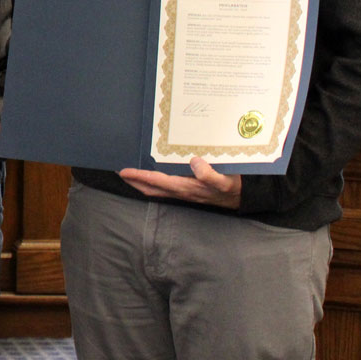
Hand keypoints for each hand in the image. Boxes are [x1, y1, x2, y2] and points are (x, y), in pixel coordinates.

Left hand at [119, 156, 240, 208]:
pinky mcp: (187, 190)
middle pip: (150, 189)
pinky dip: (152, 181)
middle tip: (118, 171)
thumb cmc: (232, 187)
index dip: (139, 176)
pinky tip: (151, 173)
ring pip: (155, 189)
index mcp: (185, 187)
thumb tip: (194, 162)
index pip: (157, 181)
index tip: (124, 170)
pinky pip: (164, 187)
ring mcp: (183, 192)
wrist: (242, 197)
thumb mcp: (224, 180)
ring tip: (128, 172)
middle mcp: (180, 191)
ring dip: (141, 182)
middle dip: (133, 181)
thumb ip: (210, 174)